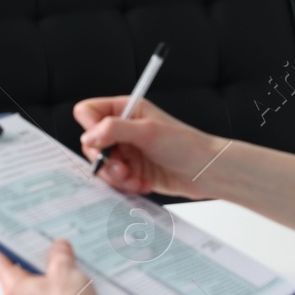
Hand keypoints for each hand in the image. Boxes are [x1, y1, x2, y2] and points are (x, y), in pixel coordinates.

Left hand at [0, 239, 173, 294]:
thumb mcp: (65, 269)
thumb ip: (60, 254)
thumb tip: (59, 247)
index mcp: (15, 289)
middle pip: (16, 277)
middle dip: (26, 261)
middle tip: (36, 246)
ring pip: (33, 294)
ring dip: (43, 281)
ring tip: (61, 268)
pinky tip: (71, 292)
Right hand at [75, 96, 232, 199]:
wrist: (206, 171)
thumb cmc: (186, 145)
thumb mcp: (148, 132)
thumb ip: (114, 129)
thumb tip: (88, 135)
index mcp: (125, 110)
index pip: (89, 112)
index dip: (90, 127)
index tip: (102, 142)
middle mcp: (122, 129)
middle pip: (91, 143)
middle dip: (105, 159)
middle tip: (122, 167)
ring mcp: (126, 151)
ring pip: (101, 165)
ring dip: (116, 176)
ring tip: (134, 178)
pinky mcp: (131, 171)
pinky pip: (114, 180)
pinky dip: (125, 185)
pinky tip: (142, 184)